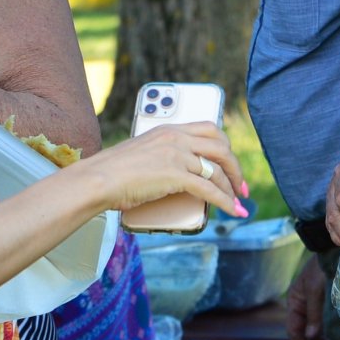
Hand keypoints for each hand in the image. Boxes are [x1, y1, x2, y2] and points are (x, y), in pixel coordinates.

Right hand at [86, 122, 246, 217]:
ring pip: (217, 170)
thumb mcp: (142, 154)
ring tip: (239, 201)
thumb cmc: (112, 172)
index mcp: (169, 129)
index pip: (210, 129)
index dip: (226, 146)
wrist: (98, 179)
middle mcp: (176, 138)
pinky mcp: (176, 175)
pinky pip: (209, 190)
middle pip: (221, 148)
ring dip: (232, 188)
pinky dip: (226, 202)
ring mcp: (177, 155)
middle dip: (236, 168)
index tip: (231, 162)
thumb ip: (162, 157)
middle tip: (242, 185)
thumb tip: (178, 176)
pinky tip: (234, 210)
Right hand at [283, 256, 327, 339]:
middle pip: (304, 331)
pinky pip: (322, 320)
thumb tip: (310, 336)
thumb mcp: (316, 291)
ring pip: (314, 327)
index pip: (294, 330)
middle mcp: (302, 304)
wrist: (332, 249)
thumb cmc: (321, 268)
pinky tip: (334, 338)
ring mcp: (313, 303)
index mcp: (294, 301)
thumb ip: (314, 313)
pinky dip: (326, 330)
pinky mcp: (324, 300)